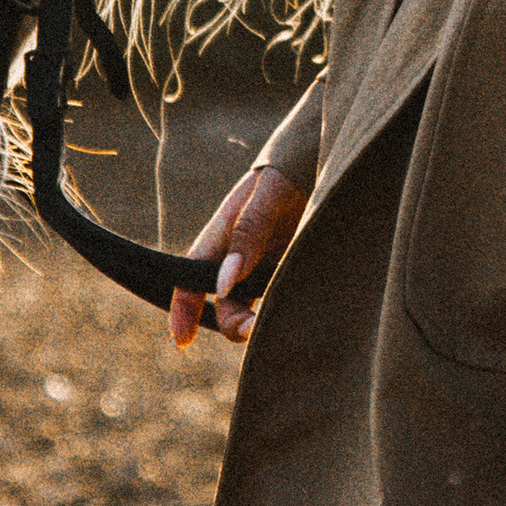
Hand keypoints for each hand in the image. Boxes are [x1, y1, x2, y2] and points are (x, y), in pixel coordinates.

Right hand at [169, 166, 307, 349]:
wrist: (322, 163)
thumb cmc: (286, 174)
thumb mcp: (266, 196)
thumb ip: (247, 232)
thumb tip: (224, 282)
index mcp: (221, 239)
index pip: (191, 281)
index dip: (183, 311)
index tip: (183, 342)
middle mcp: (239, 260)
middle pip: (226, 306)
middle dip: (235, 325)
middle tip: (256, 330)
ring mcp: (265, 268)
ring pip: (253, 309)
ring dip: (261, 323)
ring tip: (283, 325)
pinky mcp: (290, 272)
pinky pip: (282, 301)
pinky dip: (287, 312)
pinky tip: (303, 313)